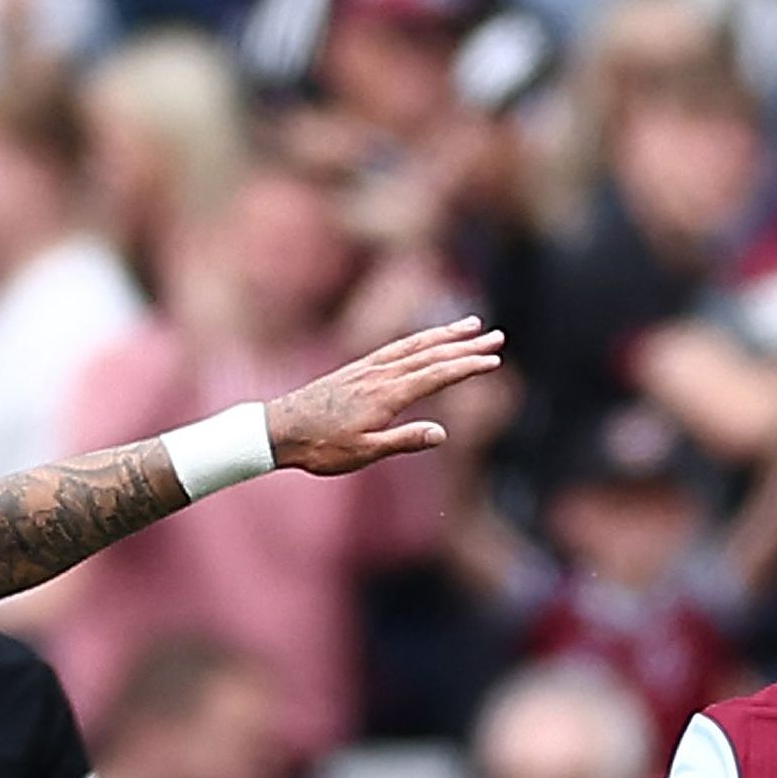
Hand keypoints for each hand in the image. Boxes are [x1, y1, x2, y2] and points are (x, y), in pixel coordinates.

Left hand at [263, 317, 507, 477]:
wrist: (278, 429)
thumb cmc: (320, 447)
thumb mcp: (364, 453)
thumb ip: (404, 441)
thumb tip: (443, 433)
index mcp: (386, 395)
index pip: (436, 375)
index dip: (468, 366)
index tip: (494, 360)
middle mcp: (380, 374)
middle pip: (431, 353)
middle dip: (467, 345)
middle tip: (498, 336)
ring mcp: (368, 368)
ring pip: (414, 344)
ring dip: (445, 334)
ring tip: (471, 324)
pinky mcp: (357, 368)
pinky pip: (396, 347)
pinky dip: (418, 338)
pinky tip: (426, 338)